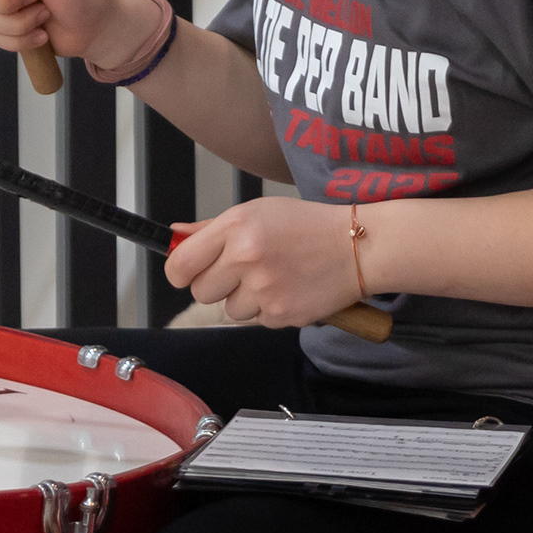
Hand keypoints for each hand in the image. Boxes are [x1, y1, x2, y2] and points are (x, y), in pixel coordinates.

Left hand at [166, 197, 363, 326]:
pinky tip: (288, 288)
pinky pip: (255, 320)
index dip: (180, 273)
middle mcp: (246, 257)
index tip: (188, 272)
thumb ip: (211, 228)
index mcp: (236, 227)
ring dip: (244, 298)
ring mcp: (263, 289)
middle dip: (216, 285)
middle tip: (241, 272)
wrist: (357, 247)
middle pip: (200, 292)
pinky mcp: (280, 315)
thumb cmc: (307, 226)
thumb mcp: (258, 212)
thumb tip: (174, 236)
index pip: (181, 264)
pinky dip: (268, 308)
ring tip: (273, 277)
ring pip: (229, 309)